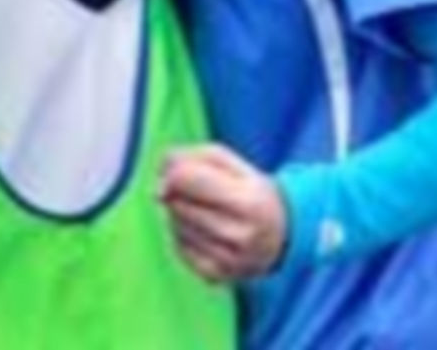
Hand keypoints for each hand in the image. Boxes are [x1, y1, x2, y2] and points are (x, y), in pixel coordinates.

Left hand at [158, 143, 287, 282]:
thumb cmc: (247, 188)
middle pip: (177, 202)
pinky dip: (183, 233)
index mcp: (247, 201)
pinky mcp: (215, 277)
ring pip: (175, 224)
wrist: (280, 234)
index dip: (173, 170)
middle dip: (177, 190)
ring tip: (205, 209)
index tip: (178, 167)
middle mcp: (240, 236)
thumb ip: (189, 159)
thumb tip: (157, 188)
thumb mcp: (227, 160)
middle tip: (198, 189)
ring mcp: (228, 261)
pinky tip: (204, 230)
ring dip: (179, 211)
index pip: (185, 179)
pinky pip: (178, 246)